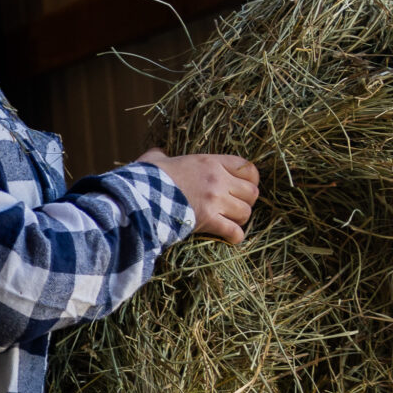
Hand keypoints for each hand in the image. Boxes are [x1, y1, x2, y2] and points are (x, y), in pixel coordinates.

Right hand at [136, 148, 258, 243]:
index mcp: (210, 162)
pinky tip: (230, 238)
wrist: (140, 195)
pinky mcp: (209, 220)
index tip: (243, 187)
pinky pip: (234, 231)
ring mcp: (215, 201)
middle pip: (252, 192)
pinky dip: (235, 236)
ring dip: (240, 219)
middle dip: (246, 201)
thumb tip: (158, 154)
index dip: (251, 179)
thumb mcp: (156, 159)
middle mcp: (218, 180)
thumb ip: (163, 155)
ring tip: (230, 222)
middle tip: (235, 207)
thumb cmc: (147, 177)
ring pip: (245, 212)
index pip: (247, 168)